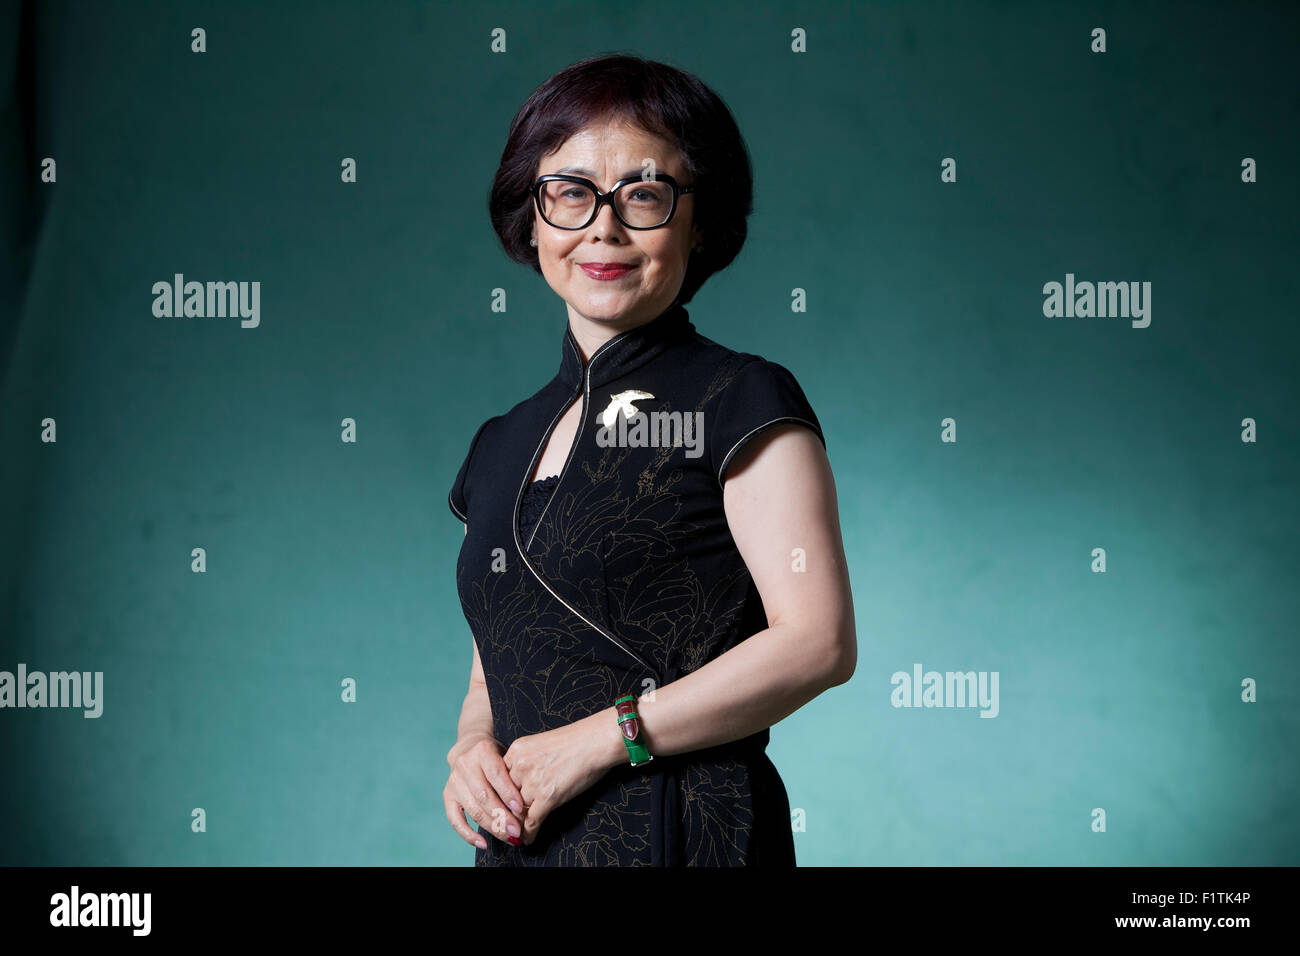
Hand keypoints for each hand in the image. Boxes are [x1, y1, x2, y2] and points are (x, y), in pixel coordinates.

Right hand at [443, 732, 526, 848]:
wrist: (470, 748)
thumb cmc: (497, 756)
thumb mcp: (507, 756)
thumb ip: (514, 775)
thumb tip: (527, 805)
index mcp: (482, 751)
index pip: (495, 773)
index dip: (508, 792)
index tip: (521, 808)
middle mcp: (465, 765)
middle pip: (483, 795)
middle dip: (501, 815)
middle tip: (517, 830)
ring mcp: (454, 781)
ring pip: (473, 809)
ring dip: (492, 827)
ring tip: (508, 837)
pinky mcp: (448, 796)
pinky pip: (455, 820)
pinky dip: (468, 834)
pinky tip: (483, 843)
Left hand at [502, 712, 621, 844]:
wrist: (596, 741)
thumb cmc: (576, 740)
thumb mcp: (540, 744)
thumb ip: (527, 760)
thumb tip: (523, 780)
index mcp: (517, 750)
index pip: (498, 779)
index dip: (499, 795)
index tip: (500, 806)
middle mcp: (520, 766)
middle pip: (504, 796)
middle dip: (505, 812)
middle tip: (504, 824)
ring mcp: (533, 782)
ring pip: (516, 811)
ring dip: (516, 825)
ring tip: (515, 834)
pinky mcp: (548, 797)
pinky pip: (531, 821)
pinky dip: (529, 833)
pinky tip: (529, 838)